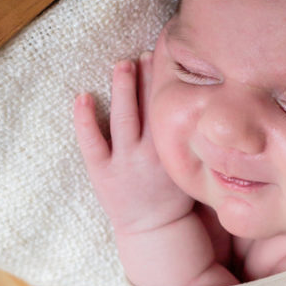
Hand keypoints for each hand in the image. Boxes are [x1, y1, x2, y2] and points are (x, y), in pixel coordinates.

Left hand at [74, 52, 192, 236]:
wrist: (157, 232)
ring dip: (123, 88)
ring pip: (123, 117)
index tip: (172, 60)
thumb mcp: (194, 169)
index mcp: (173, 153)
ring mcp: (123, 162)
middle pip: (149, 107)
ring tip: (122, 63)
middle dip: (148, 78)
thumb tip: (204, 107)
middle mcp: (149, 154)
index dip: (170, 84)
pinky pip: (91, 141)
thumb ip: (195, 141)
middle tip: (148, 53)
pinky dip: (85, 118)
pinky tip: (82, 96)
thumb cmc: (177, 198)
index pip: (172, 110)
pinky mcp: (101, 172)